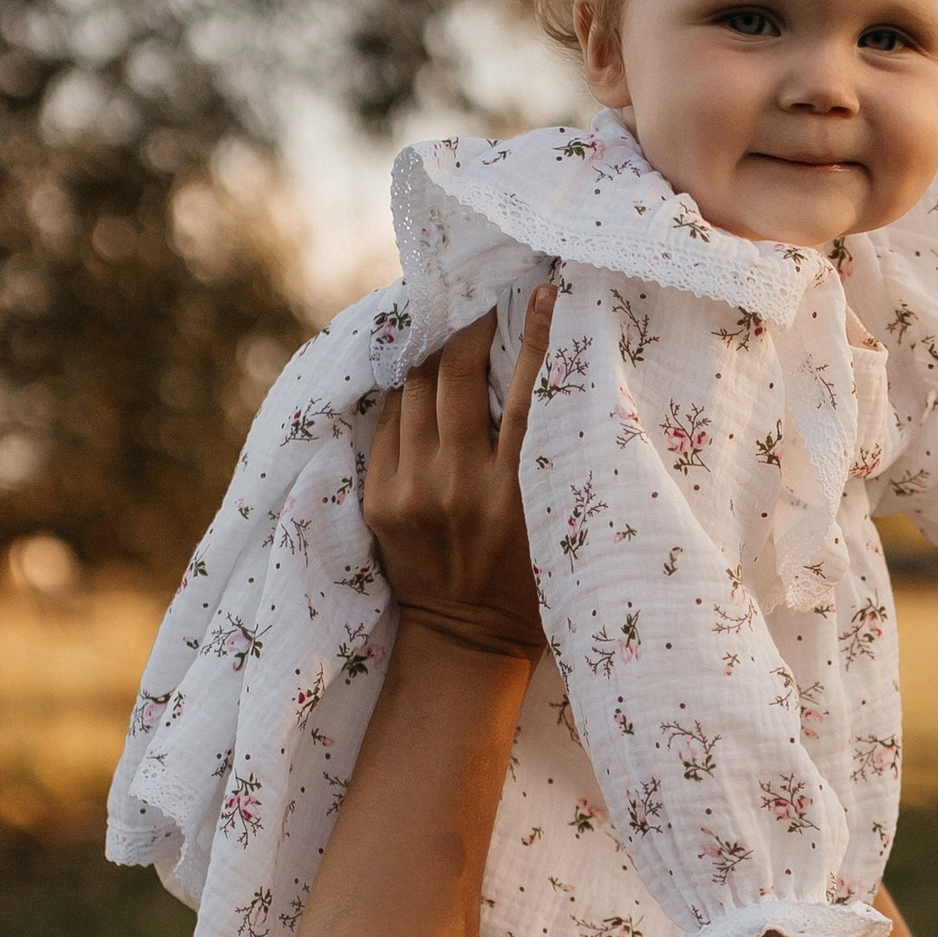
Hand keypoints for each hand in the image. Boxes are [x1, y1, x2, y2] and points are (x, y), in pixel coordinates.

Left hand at [363, 290, 553, 659]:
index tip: (544, 291)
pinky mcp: (378, 500)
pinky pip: (388, 423)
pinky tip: (423, 388)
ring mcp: (409, 492)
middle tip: (486, 312)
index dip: (536, 335)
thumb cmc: (531, 586)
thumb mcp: (560, 525)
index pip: (527, 392)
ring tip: (452, 340)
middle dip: (469, 332)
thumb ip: (552, 461)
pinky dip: (407, 398)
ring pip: (413, 391)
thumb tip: (557, 381)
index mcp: (515, 494)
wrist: (465, 645)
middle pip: (454, 376)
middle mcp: (457, 486)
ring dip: (433, 359)